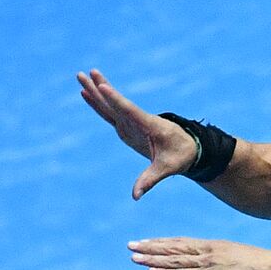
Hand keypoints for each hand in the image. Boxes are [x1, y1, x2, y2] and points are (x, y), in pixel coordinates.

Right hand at [77, 69, 197, 199]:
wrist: (189, 148)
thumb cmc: (180, 156)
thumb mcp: (167, 168)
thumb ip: (150, 180)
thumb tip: (136, 195)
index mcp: (149, 125)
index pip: (129, 111)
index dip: (115, 99)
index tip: (102, 86)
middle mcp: (138, 120)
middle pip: (115, 102)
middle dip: (100, 88)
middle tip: (84, 73)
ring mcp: (130, 122)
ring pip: (110, 104)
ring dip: (96, 91)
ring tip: (81, 76)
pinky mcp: (126, 126)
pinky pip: (109, 113)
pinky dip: (98, 103)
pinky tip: (87, 94)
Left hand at [128, 237, 270, 269]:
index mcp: (211, 247)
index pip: (181, 243)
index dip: (161, 243)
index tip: (145, 243)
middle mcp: (206, 250)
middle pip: (173, 248)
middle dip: (150, 248)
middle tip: (130, 246)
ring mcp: (208, 262)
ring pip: (174, 260)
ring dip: (153, 259)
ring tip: (134, 258)